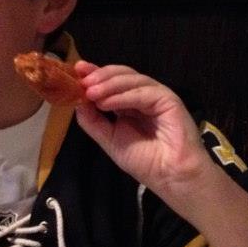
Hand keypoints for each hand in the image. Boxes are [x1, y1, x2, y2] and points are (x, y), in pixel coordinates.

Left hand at [74, 62, 212, 202]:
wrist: (171, 176)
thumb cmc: (145, 161)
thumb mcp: (110, 140)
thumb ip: (93, 122)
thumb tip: (77, 101)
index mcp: (129, 104)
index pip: (111, 83)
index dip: (95, 74)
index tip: (77, 70)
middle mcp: (143, 96)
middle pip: (121, 75)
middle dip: (100, 75)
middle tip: (82, 79)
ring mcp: (157, 96)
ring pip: (133, 79)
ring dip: (109, 84)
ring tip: (91, 92)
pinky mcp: (169, 100)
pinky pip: (144, 93)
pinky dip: (123, 96)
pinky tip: (107, 103)